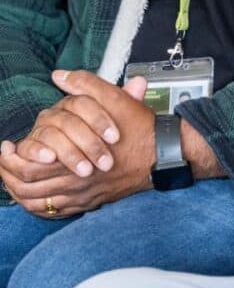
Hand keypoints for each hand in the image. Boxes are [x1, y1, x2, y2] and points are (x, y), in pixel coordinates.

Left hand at [3, 70, 155, 214]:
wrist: (164, 152)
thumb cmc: (139, 127)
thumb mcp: (114, 98)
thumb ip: (85, 85)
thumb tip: (59, 75)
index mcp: (75, 155)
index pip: (28, 165)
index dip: (11, 158)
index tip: (6, 147)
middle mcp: (75, 181)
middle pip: (27, 187)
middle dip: (8, 175)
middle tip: (4, 163)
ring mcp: (82, 195)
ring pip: (37, 202)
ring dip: (19, 192)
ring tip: (12, 180)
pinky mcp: (90, 202)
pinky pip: (54, 212)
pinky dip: (37, 206)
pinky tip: (33, 197)